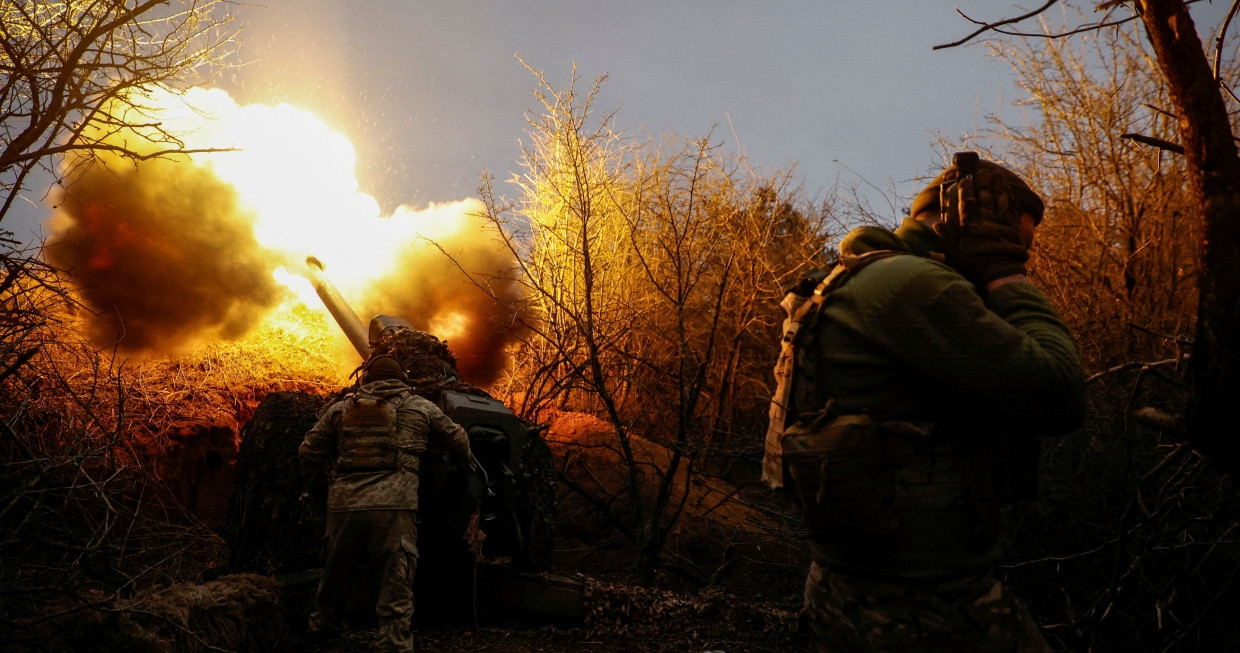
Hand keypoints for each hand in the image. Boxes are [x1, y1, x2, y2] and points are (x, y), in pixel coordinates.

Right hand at [936, 167, 1028, 285]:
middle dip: (982, 183)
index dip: (966, 190)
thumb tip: (937, 225)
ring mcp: (999, 224)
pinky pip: (1010, 210)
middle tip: (982, 170)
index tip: (966, 179)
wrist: (999, 275)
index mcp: (969, 228)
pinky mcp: (1011, 229)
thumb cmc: (973, 267)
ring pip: (998, 201)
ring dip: (997, 187)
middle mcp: (984, 222)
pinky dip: (1009, 199)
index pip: (966, 204)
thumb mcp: (955, 255)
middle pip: (983, 198)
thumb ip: (946, 238)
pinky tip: (1008, 191)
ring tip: (997, 175)